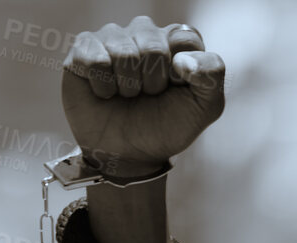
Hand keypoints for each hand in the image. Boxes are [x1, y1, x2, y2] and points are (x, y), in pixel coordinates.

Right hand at [61, 15, 224, 171]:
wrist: (129, 155)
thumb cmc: (165, 127)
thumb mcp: (204, 108)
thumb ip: (212, 75)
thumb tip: (183, 59)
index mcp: (176, 43)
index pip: (185, 38)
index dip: (182, 71)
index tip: (176, 89)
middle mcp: (145, 33)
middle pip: (153, 44)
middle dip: (154, 82)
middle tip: (148, 96)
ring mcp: (113, 37)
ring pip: (124, 51)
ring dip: (128, 86)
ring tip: (127, 96)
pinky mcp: (85, 48)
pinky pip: (96, 58)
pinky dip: (103, 86)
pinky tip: (105, 93)